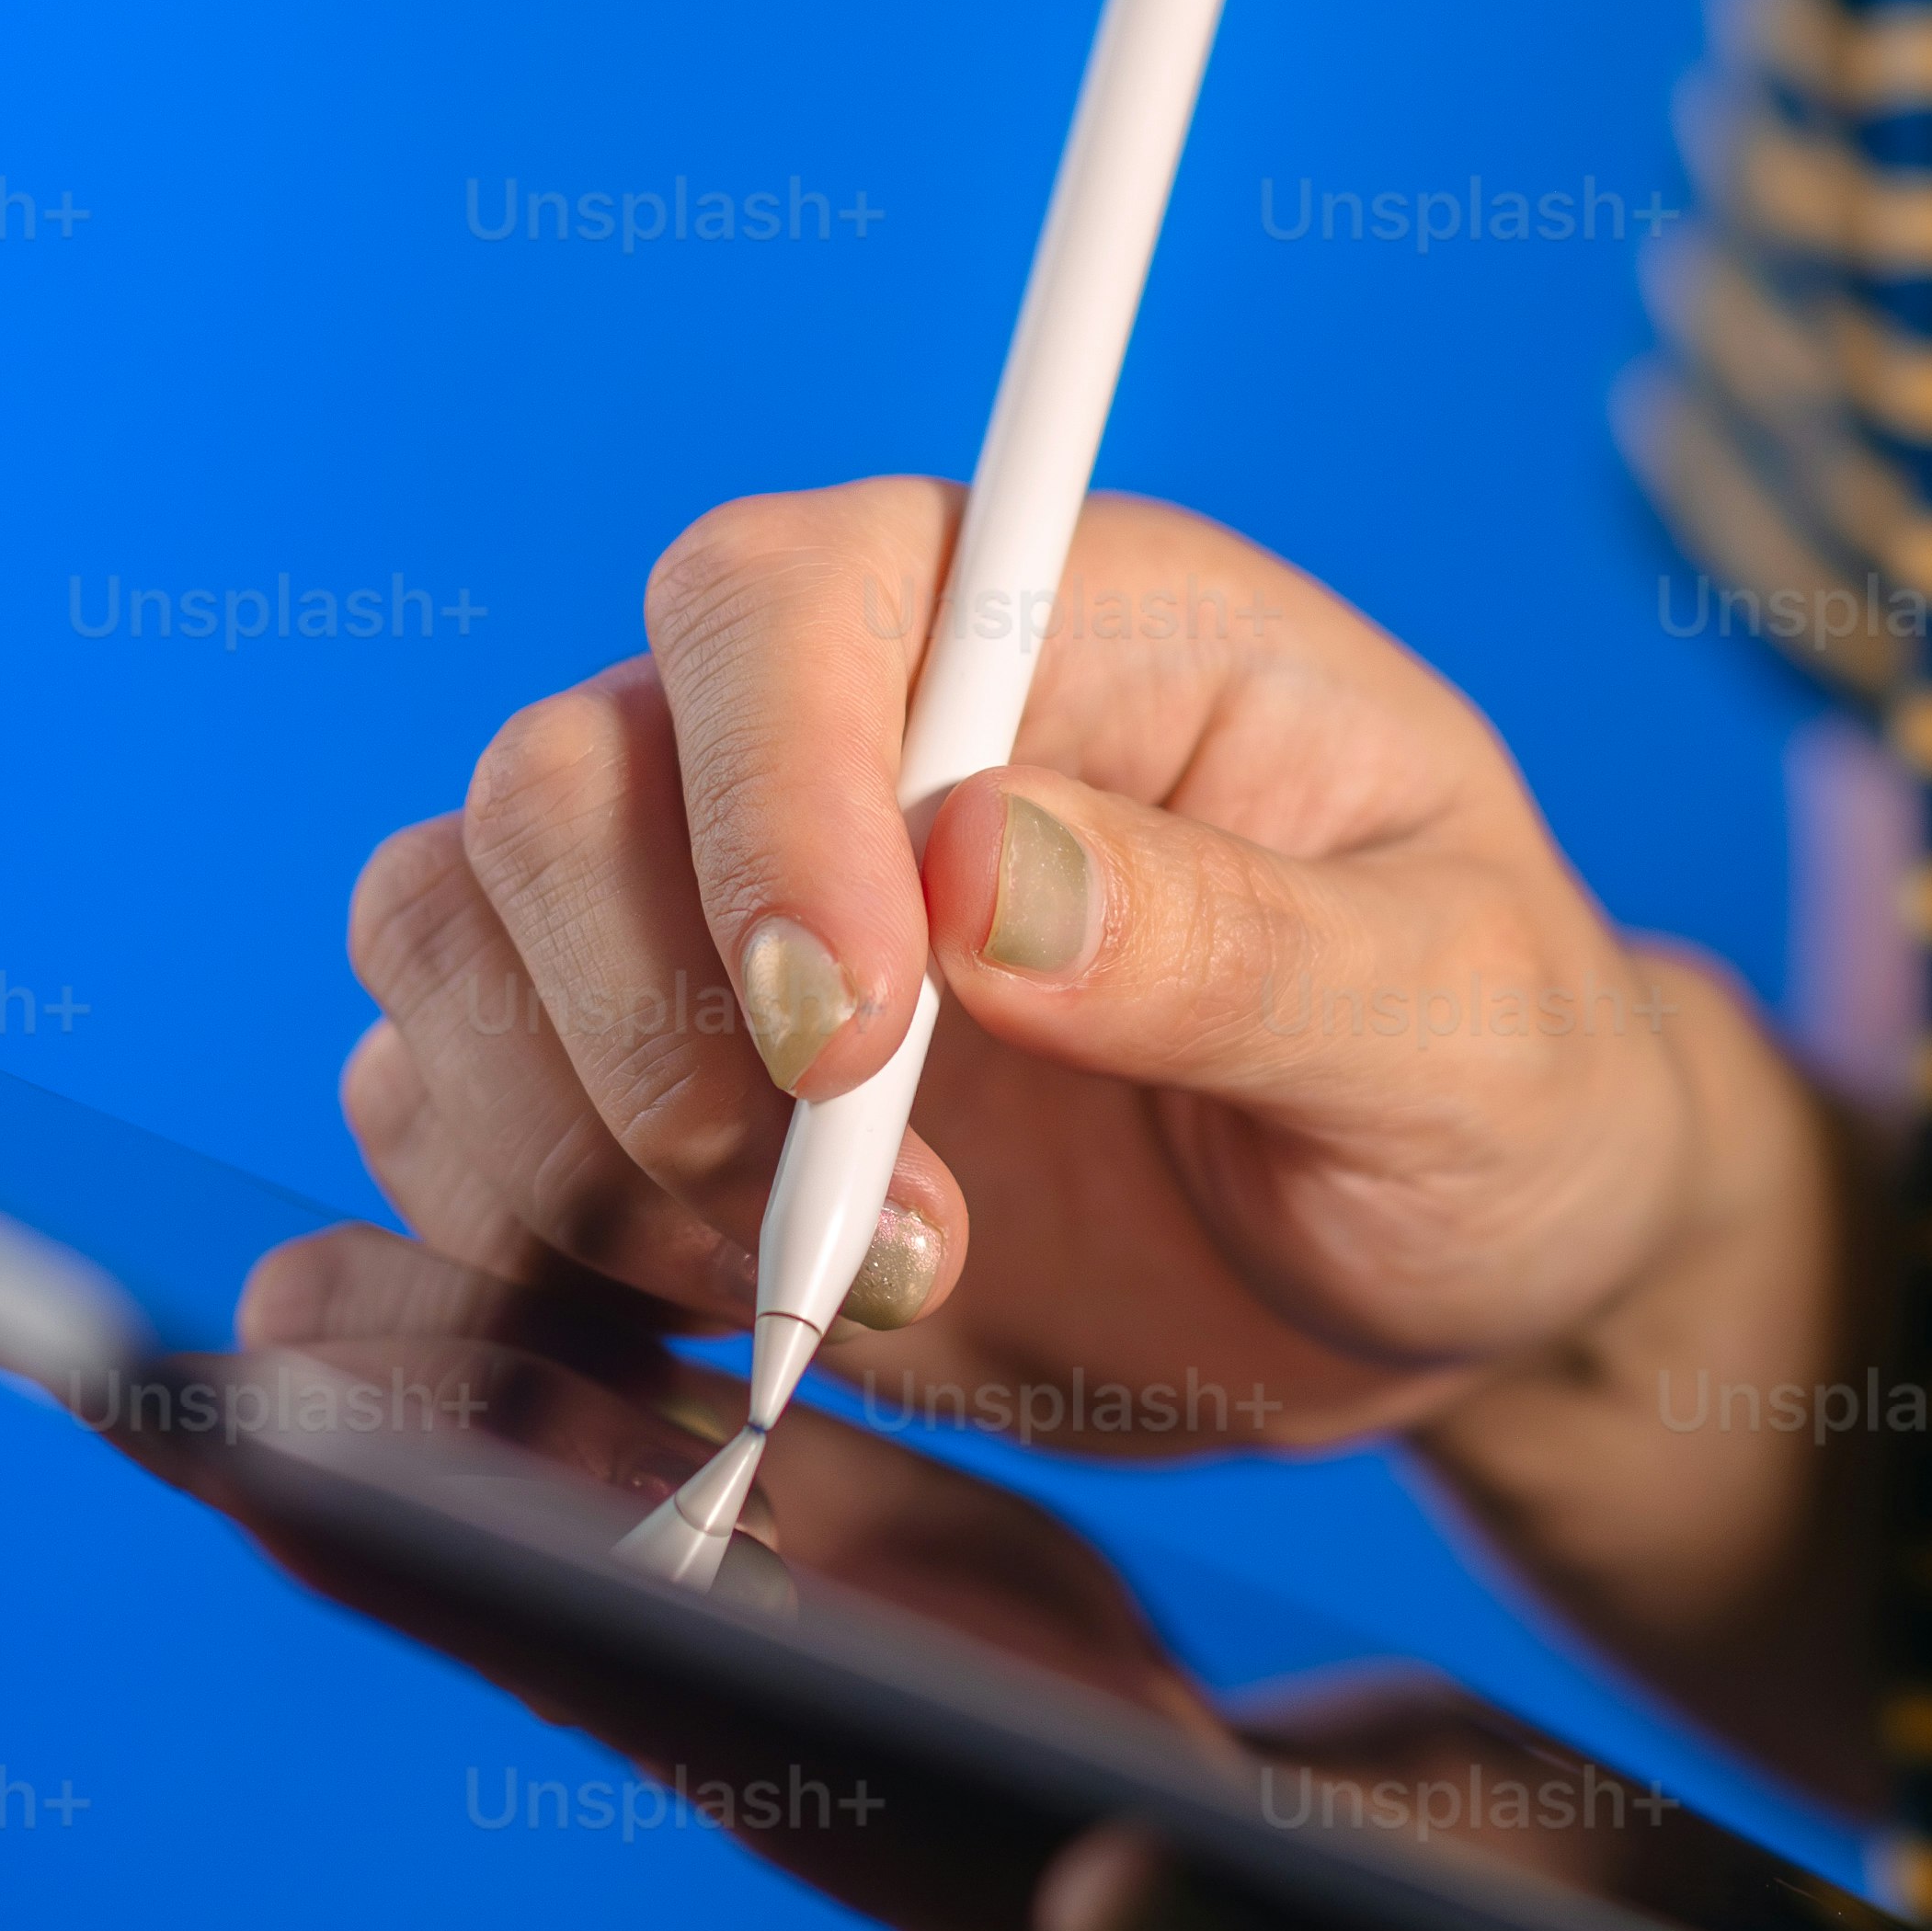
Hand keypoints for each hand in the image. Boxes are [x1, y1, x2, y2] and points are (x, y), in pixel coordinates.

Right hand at [339, 482, 1728, 1459]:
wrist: (1437, 1262)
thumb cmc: (1488, 1082)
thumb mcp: (1462, 1018)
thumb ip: (1238, 942)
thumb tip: (980, 874)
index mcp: (1044, 623)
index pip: (781, 602)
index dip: (761, 801)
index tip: (851, 1036)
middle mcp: (832, 737)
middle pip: (556, 786)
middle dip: (657, 1041)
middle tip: (886, 1242)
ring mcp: (706, 912)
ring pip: (451, 944)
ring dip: (580, 1161)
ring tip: (843, 1303)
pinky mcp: (645, 1097)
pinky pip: (443, 1114)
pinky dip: (522, 1246)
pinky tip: (727, 1328)